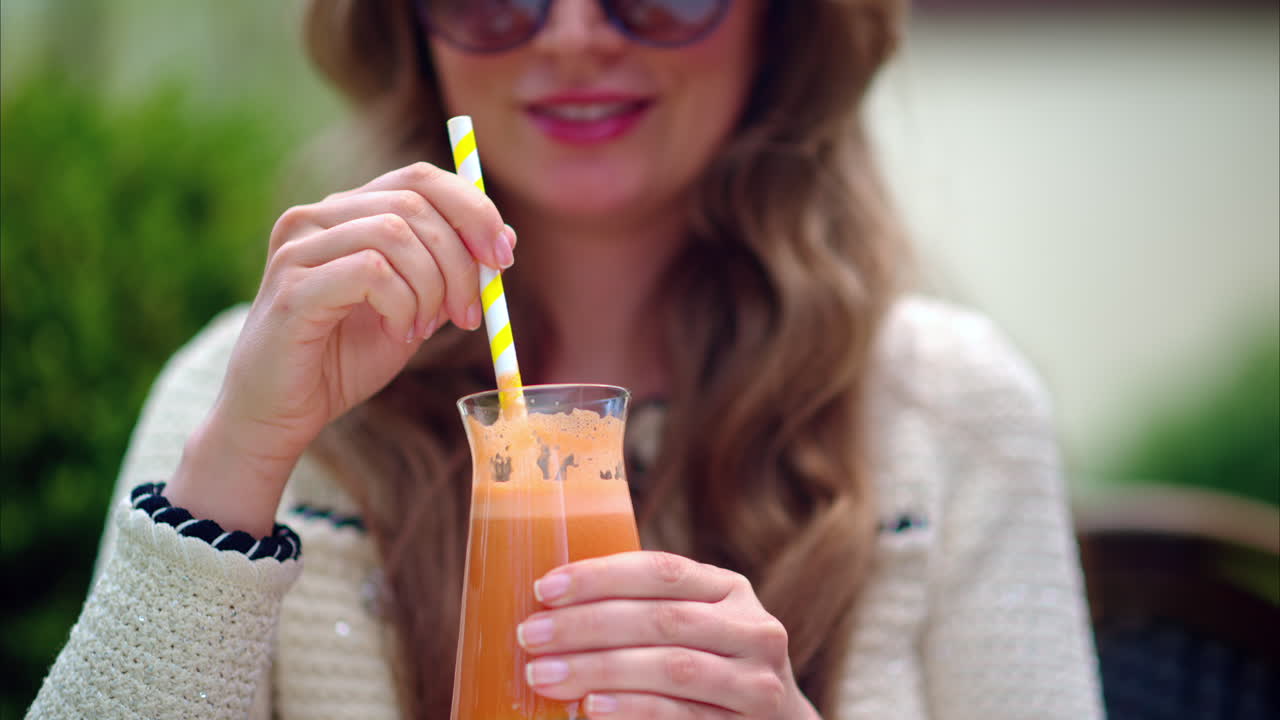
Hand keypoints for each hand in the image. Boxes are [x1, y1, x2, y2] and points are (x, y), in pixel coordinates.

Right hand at [167, 162, 513, 533]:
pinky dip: (402, 305)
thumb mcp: (412, 309)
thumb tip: (504, 237)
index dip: (473, 209)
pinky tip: (397, 333)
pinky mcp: (293, 287)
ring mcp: (298, 248)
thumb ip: (447, 272)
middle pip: (415, 202)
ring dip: (431, 288)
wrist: (278, 414)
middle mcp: (315, 217)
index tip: (503, 256)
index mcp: (344, 214)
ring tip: (422, 330)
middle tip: (471, 312)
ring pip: (397, 234)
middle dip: (461, 260)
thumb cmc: (341, 361)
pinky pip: (372, 272)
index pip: (419, 178)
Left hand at [518, 552, 819, 718]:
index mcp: (729, 589)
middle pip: (662, 618)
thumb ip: (642, 610)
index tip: (545, 589)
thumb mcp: (691, 626)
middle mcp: (752, 629)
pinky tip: (592, 707)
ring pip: (671, 667)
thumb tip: (549, 603)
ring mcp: (756, 682)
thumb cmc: (708, 668)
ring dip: (599, 669)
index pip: (662, 570)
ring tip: (545, 675)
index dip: (601, 576)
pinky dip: (633, 709)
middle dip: (587, 626)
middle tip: (531, 636)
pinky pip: (683, 715)